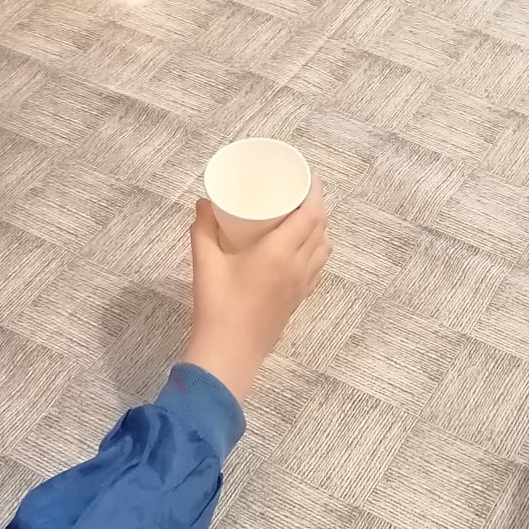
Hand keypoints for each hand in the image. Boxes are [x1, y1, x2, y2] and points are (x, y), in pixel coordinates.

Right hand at [183, 182, 330, 402]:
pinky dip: (318, 248)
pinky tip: (303, 246)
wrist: (230, 353)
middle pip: (321, 227)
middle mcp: (298, 265)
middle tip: (302, 189)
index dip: (315, 191)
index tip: (308, 175)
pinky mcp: (299, 298)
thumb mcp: (205, 262)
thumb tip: (204, 203)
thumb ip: (204, 228)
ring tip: (304, 214)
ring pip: (324, 247)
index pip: (311, 214)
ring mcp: (302, 284)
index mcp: (279, 252)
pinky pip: (319, 266)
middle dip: (317, 204)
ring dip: (320, 226)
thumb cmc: (217, 307)